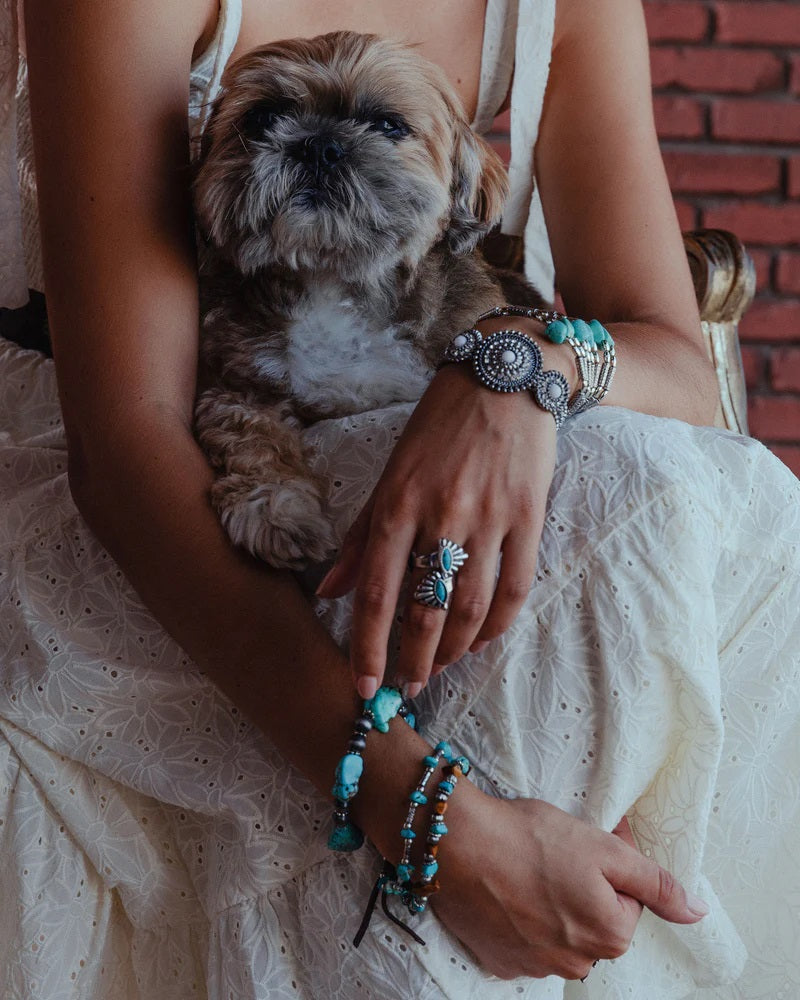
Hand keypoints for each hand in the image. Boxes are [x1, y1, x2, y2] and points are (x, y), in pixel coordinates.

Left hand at [316, 363, 557, 697]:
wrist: (503, 378)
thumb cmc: (436, 428)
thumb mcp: (388, 475)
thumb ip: (361, 538)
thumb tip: (329, 591)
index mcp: (397, 505)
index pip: (377, 594)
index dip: (367, 649)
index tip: (363, 689)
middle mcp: (440, 516)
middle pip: (425, 610)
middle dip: (412, 660)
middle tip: (407, 687)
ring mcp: (489, 518)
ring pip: (472, 608)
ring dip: (453, 650)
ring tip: (439, 667)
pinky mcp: (529, 517)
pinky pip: (516, 587)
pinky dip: (498, 624)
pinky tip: (482, 640)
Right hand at [433, 791, 708, 980]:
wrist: (458, 844)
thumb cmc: (531, 838)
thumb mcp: (604, 848)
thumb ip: (655, 883)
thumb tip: (696, 912)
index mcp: (609, 934)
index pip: (629, 902)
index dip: (609, 866)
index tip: (585, 843)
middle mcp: (576, 961)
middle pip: (595, 922)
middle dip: (582, 891)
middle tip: (554, 854)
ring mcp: (535, 966)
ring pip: (560, 935)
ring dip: (551, 907)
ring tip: (526, 870)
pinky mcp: (500, 961)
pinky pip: (524, 944)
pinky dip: (520, 920)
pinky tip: (506, 891)